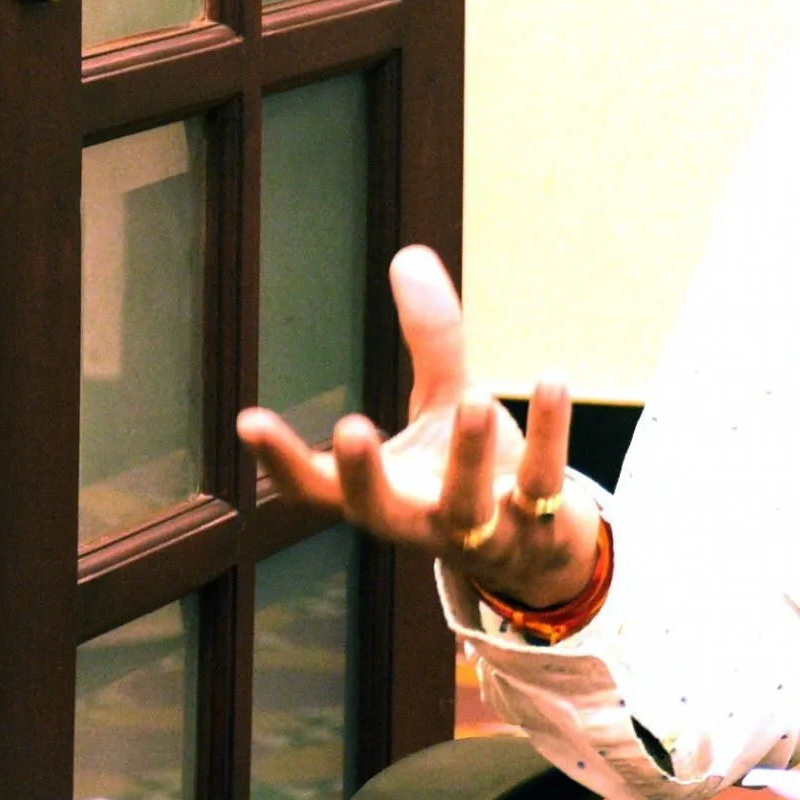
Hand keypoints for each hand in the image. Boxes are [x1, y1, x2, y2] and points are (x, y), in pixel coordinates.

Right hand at [235, 245, 601, 608]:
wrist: (538, 545)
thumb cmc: (470, 468)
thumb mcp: (443, 403)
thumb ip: (430, 339)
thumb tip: (409, 254)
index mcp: (381, 495)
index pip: (315, 489)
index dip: (281, 460)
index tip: (248, 420)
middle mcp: (418, 522)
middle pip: (377, 511)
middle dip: (361, 474)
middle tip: (350, 426)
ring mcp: (476, 532)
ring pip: (464, 505)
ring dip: (466, 453)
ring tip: (473, 395)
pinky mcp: (532, 526)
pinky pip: (540, 481)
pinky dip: (548, 433)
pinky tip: (551, 379)